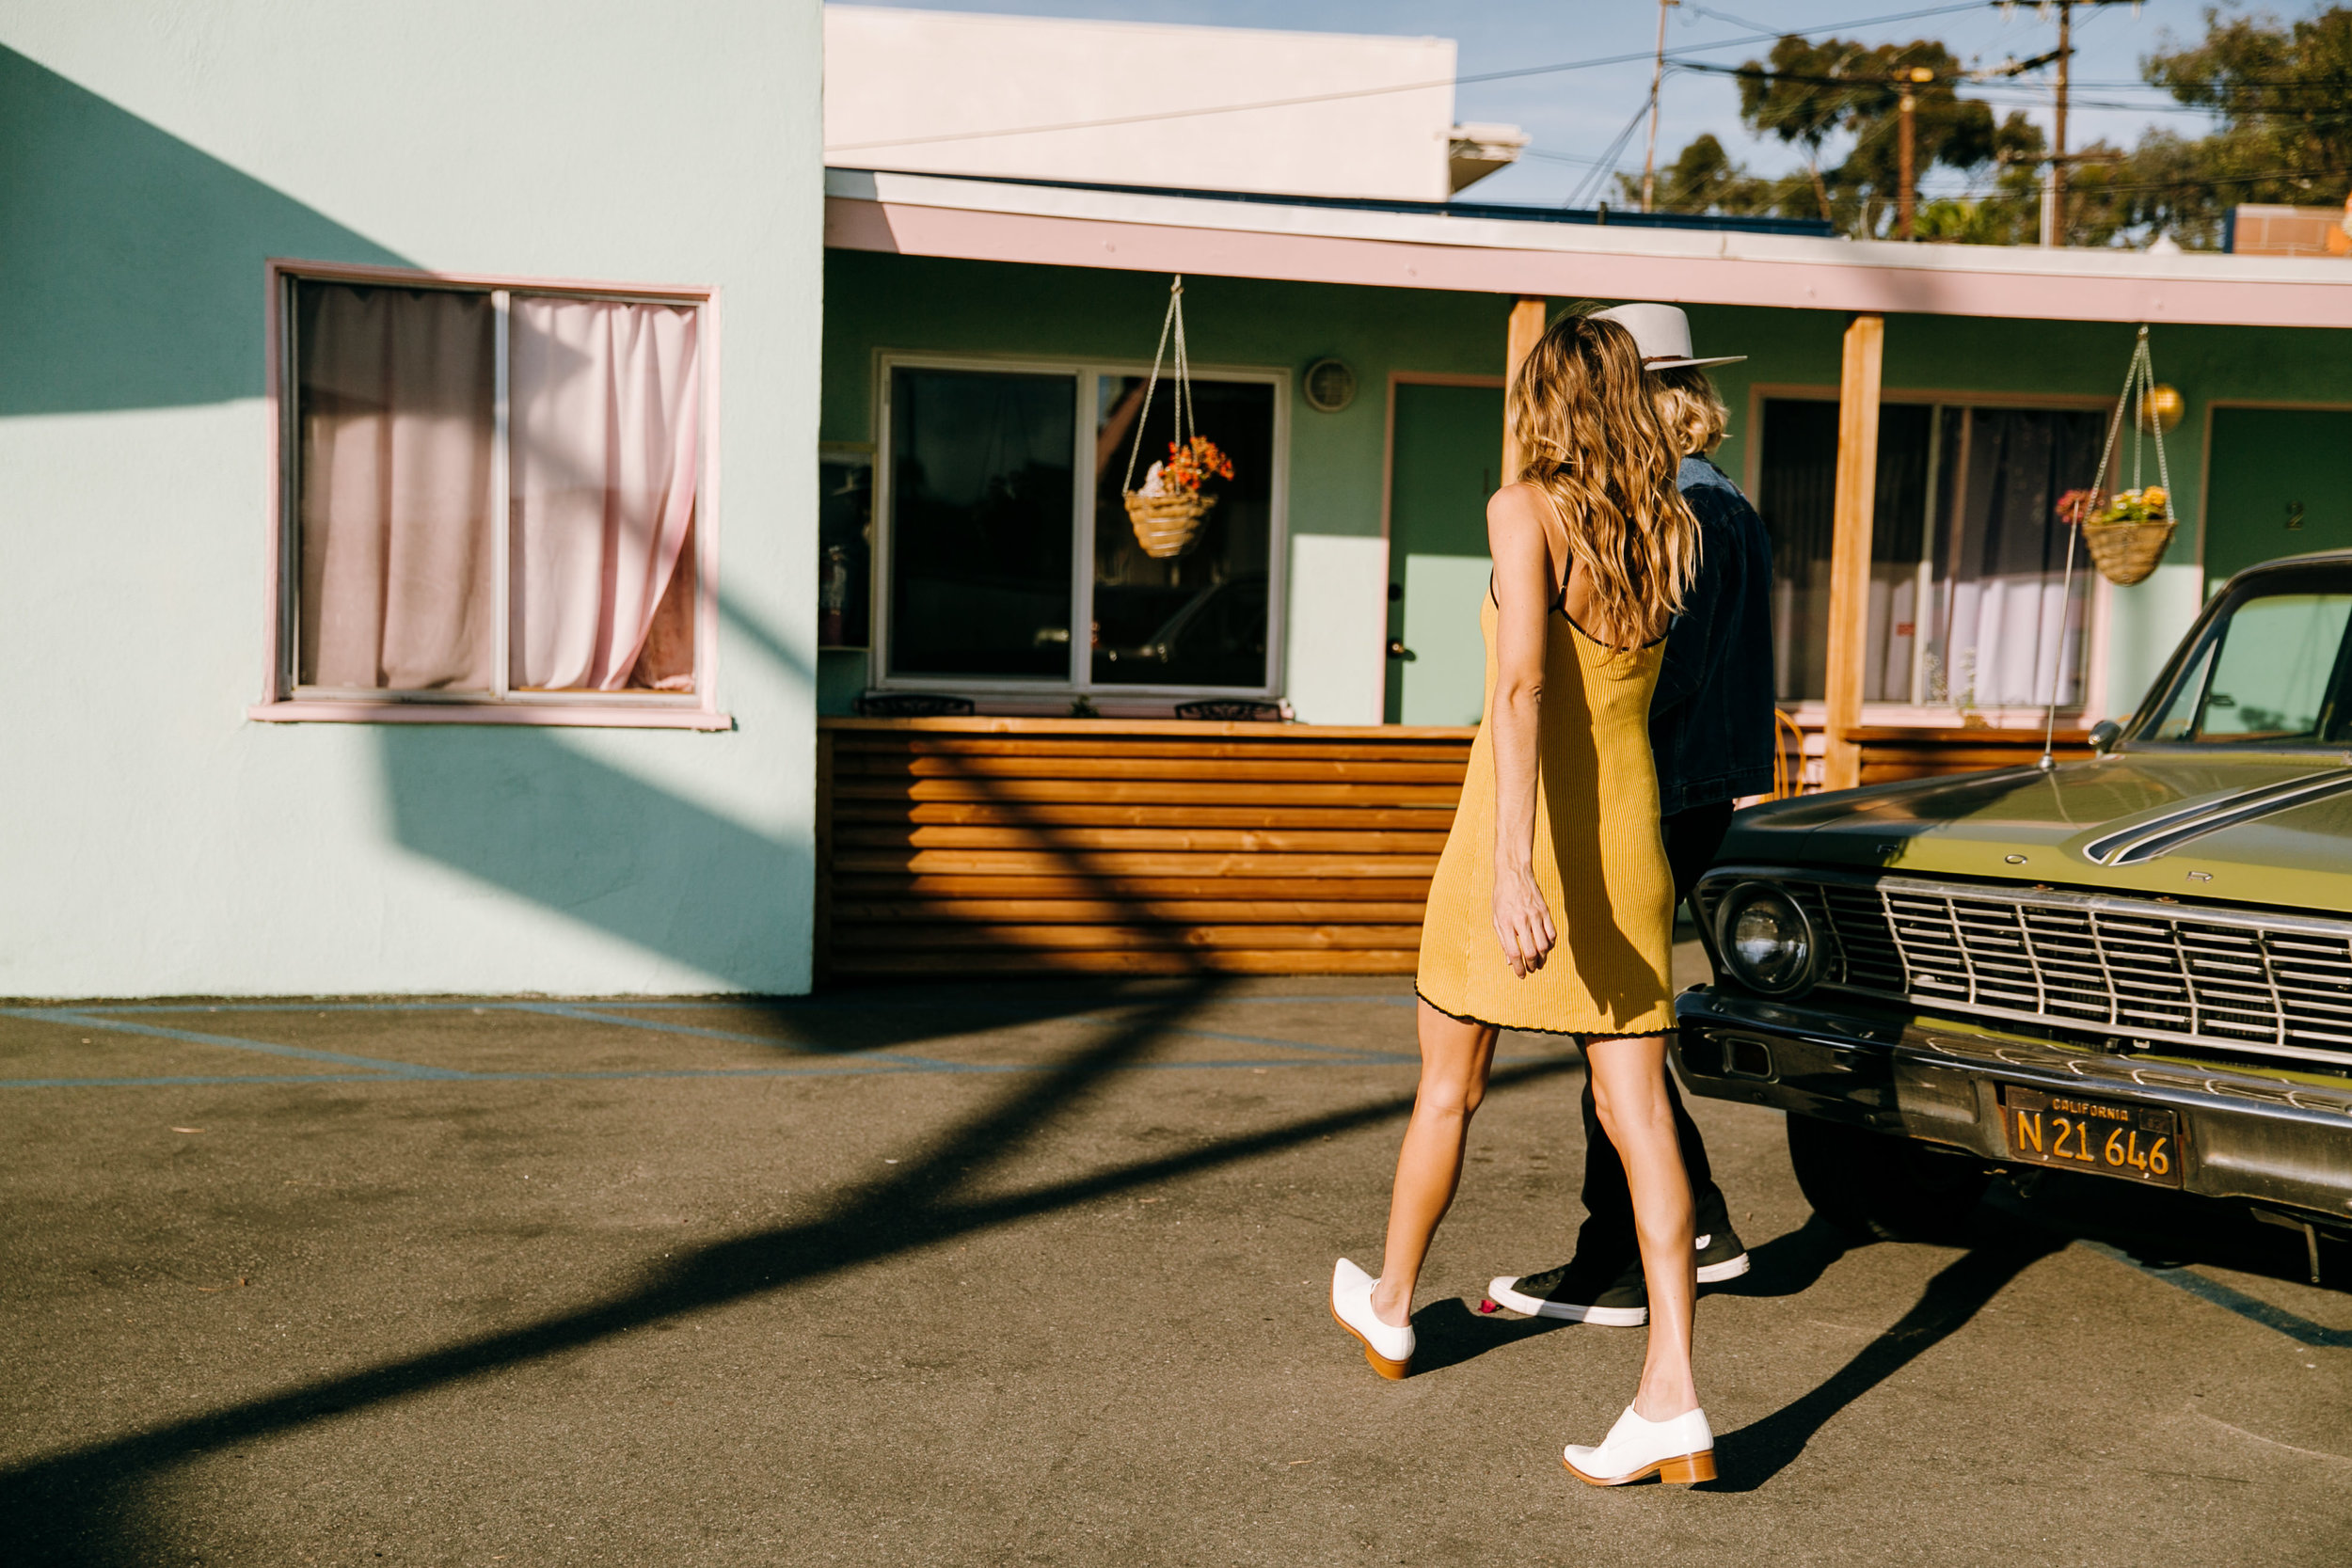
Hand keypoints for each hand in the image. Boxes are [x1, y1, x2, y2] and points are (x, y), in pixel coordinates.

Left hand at [1490, 863, 1556, 978]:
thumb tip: (1510, 962)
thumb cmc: (1502, 898)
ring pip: (1544, 945)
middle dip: (1532, 965)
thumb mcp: (1496, 918)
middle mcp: (1521, 920)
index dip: (1518, 967)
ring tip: (1538, 963)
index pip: (1514, 952)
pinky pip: (1552, 933)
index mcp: (1506, 923)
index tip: (1521, 975)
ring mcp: (1535, 915)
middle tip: (1530, 970)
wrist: (1514, 874)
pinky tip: (1546, 949)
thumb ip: (1503, 940)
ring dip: (1542, 958)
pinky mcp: (1545, 911)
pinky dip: (1550, 945)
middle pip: (1532, 951)